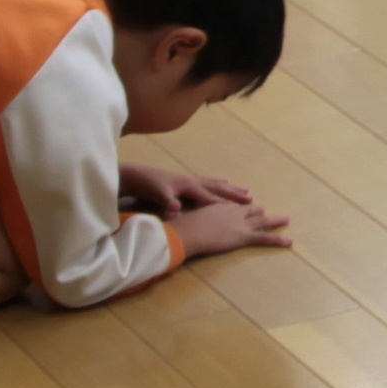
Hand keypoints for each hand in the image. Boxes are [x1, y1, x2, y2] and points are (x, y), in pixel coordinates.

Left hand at [120, 164, 254, 215]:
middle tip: (251, 198)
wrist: (135, 175)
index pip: (209, 198)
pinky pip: (208, 181)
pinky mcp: (186, 180)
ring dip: (231, 187)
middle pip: (218, 188)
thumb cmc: (146, 186)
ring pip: (215, 183)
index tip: (240, 211)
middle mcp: (192, 181)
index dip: (224, 204)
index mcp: (187, 186)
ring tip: (246, 190)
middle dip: (234, 194)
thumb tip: (176, 209)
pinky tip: (223, 180)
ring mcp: (190, 180)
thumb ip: (168, 203)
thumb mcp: (157, 195)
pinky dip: (218, 182)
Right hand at [172, 192, 293, 258]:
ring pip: (261, 220)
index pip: (230, 206)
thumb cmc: (179, 227)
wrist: (187, 231)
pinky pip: (265, 238)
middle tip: (263, 209)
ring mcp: (239, 223)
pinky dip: (277, 240)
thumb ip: (175, 219)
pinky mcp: (243, 236)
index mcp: (216, 207)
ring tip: (285, 219)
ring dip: (274, 220)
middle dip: (257, 210)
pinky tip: (289, 242)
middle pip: (248, 210)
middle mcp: (230, 212)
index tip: (241, 204)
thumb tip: (167, 220)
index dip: (236, 207)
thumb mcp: (177, 221)